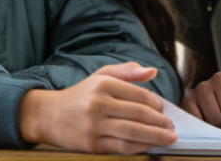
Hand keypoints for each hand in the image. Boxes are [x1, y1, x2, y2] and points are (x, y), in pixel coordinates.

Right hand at [18, 62, 177, 153]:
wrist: (49, 116)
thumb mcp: (101, 76)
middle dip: (160, 123)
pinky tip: (149, 146)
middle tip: (171, 127)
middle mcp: (98, 104)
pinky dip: (139, 147)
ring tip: (168, 138)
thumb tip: (153, 71)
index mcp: (103, 84)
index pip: (139, 95)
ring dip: (155, 137)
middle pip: (139, 115)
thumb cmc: (80, 96)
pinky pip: (121, 147)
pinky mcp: (91, 145)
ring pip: (133, 133)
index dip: (156, 104)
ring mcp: (94, 126)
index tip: (163, 110)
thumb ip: (128, 71)